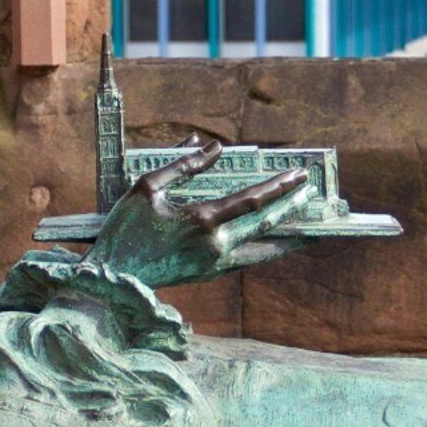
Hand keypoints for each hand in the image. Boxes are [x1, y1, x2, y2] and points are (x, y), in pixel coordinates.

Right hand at [84, 141, 314, 288]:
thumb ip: (182, 166)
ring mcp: (215, 264)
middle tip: (313, 191)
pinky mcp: (210, 275)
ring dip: (288, 237)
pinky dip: (265, 249)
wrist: (114, 278)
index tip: (300, 174)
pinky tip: (275, 241)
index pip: (252, 200)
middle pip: (265, 224)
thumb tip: (214, 147)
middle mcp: (215, 245)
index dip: (279, 186)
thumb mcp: (146, 187)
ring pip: (262, 250)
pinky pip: (247, 260)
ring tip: (311, 228)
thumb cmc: (125, 229)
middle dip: (291, 207)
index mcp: (201, 221)